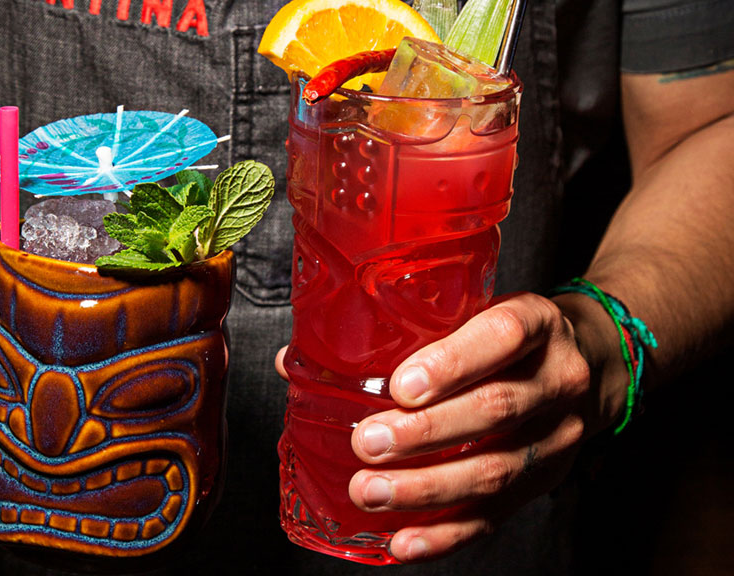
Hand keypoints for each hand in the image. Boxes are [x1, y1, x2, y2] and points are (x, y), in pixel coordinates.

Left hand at [276, 292, 610, 562]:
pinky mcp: (544, 482)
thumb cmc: (506, 336)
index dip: (452, 363)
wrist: (589, 363)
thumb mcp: (471, 311)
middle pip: (495, 410)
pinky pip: (496, 515)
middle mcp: (556, 380)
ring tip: (369, 491)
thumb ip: (395, 332)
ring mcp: (557, 437)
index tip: (400, 385)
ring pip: (495, 469)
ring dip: (427, 488)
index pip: (503, 336)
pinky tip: (403, 540)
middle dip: (425, 433)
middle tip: (366, 442)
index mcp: (538, 324)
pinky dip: (445, 534)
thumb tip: (294, 360)